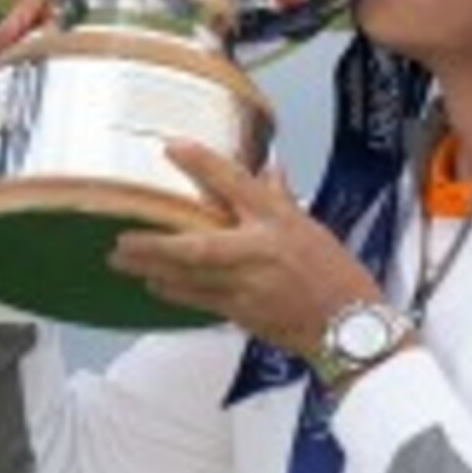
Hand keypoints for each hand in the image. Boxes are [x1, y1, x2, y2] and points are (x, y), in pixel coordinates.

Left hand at [110, 141, 384, 357]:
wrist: (349, 325)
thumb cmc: (336, 273)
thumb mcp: (311, 227)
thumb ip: (280, 199)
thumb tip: (268, 169)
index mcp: (279, 221)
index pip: (236, 184)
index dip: (202, 164)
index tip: (172, 147)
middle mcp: (259, 251)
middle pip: (197, 246)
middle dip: (155, 244)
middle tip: (121, 239)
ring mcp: (248, 286)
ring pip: (190, 278)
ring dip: (153, 270)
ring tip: (122, 261)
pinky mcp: (243, 314)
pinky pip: (200, 301)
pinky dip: (176, 292)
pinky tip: (155, 285)